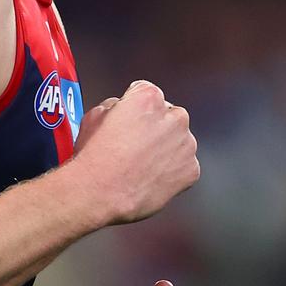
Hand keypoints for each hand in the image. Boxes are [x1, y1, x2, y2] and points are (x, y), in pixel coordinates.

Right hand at [73, 80, 199, 223]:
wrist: (100, 193)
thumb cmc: (96, 156)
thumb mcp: (94, 115)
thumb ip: (115, 105)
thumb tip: (121, 110)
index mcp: (150, 97)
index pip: (147, 93)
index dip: (134, 107)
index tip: (129, 120)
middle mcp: (174, 117)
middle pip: (169, 115)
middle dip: (156, 127)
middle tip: (135, 145)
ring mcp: (186, 144)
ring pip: (178, 141)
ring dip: (166, 148)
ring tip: (141, 164)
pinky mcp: (191, 169)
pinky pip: (184, 166)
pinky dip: (172, 171)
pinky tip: (151, 177)